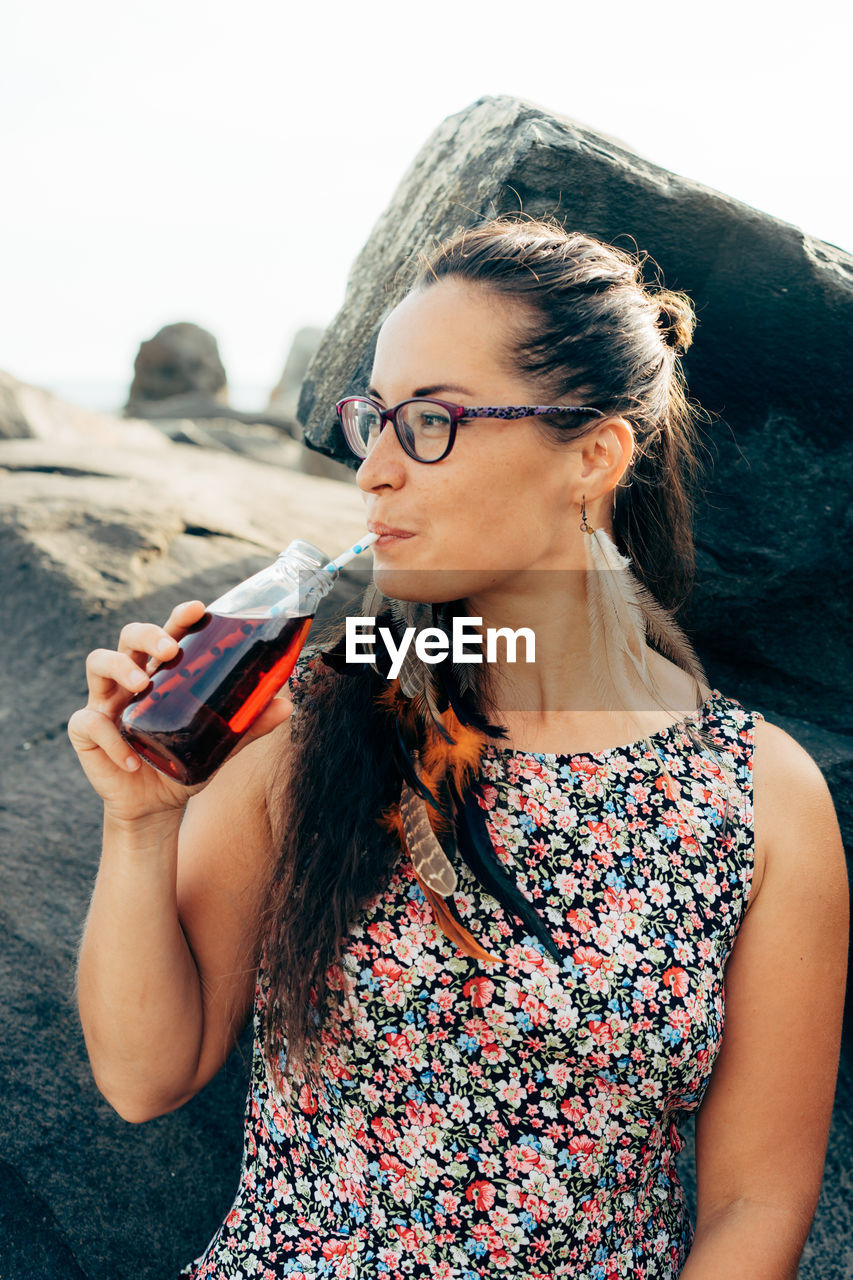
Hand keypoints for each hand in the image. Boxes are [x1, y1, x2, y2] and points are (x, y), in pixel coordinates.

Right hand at [68, 600, 293, 823]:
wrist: (153, 806)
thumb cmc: (182, 763)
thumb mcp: (218, 745)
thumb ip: (248, 726)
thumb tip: (286, 704)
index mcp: (162, 673)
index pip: (169, 634)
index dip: (179, 618)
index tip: (198, 609)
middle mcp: (131, 677)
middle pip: (129, 636)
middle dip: (148, 634)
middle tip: (168, 650)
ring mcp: (105, 700)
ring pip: (98, 662)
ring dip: (120, 667)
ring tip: (142, 684)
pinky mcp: (86, 729)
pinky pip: (89, 723)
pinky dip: (112, 741)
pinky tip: (133, 760)